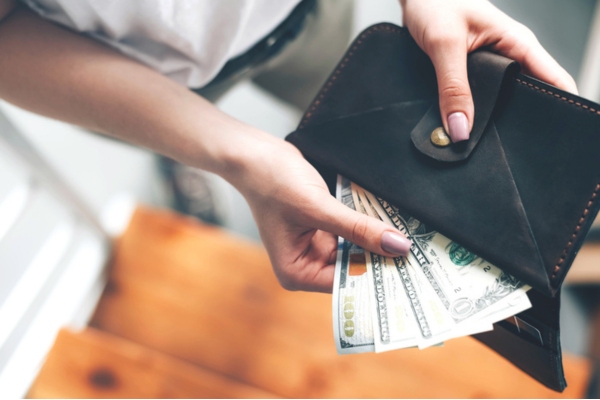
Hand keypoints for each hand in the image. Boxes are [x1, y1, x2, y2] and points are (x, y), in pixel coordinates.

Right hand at [230, 138, 410, 292]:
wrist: (257, 154)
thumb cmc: (273, 182)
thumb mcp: (318, 208)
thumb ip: (358, 228)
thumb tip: (398, 246)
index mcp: (297, 272)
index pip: (346, 282)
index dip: (377, 275)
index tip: (411, 272)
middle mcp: (306, 264)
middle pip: (354, 268)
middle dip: (381, 258)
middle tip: (419, 256)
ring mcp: (316, 246)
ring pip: (357, 249)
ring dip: (378, 241)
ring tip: (412, 238)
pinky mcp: (324, 228)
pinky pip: (354, 232)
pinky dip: (369, 226)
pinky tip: (392, 223)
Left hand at [400, 0, 577, 141]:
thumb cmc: (434, 2)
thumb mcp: (444, 45)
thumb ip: (452, 87)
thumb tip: (461, 128)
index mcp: (517, 44)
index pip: (554, 80)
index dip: (557, 108)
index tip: (549, 136)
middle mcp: (507, 56)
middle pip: (524, 97)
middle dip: (513, 122)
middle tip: (498, 146)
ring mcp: (488, 66)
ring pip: (495, 101)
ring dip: (484, 119)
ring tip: (473, 139)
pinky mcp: (468, 73)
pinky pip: (472, 98)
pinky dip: (465, 111)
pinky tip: (456, 124)